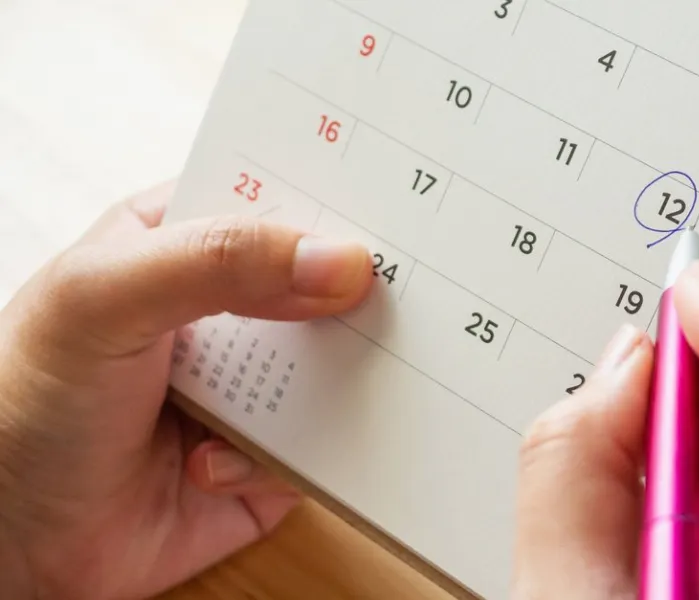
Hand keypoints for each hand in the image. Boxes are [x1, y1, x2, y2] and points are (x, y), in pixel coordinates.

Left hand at [0, 182, 372, 598]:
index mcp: (181, 243)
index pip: (273, 198)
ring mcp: (251, 384)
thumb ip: (215, 262)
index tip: (392, 205)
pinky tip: (214, 465)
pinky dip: (284, 458)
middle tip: (388, 299)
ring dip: (331, 383)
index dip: (332, 197)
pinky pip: (325, 445)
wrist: (13, 547)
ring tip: (281, 400)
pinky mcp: (273, 455)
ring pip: (340, 365)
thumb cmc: (22, 405)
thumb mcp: (103, 301)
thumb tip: (340, 260)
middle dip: (356, 294)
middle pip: (325, 282)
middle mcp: (225, 310)